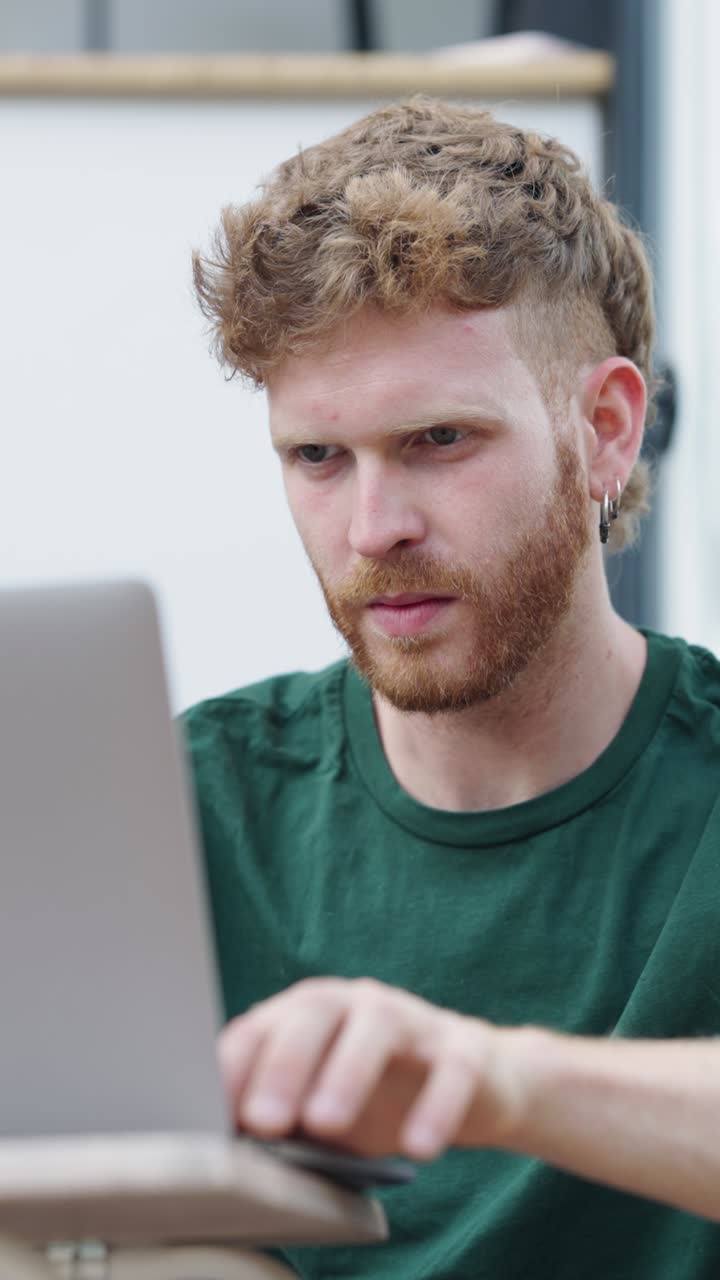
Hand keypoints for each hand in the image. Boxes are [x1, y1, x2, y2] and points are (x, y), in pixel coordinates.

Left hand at [218, 977, 519, 1160]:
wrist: (471, 1082)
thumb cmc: (376, 1094)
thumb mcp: (317, 1107)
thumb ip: (274, 1116)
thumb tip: (220, 1150)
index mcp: (308, 1014)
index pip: (260, 1028)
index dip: (234, 1067)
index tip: (210, 1113)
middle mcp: (355, 1004)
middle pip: (315, 1012)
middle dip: (284, 1064)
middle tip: (263, 1121)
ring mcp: (412, 1022)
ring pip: (378, 1028)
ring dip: (348, 1073)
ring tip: (326, 1124)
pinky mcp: (464, 1050)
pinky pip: (452, 1071)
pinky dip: (435, 1107)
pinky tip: (420, 1147)